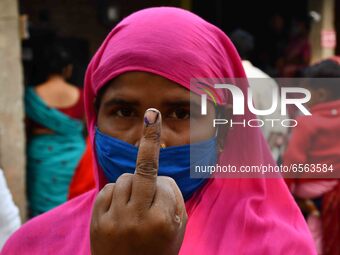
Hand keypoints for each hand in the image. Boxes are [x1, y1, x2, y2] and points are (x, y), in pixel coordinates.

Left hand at [90, 108, 186, 254]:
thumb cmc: (158, 250)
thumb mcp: (177, 229)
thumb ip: (173, 199)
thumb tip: (158, 173)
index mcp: (161, 223)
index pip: (166, 184)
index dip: (167, 189)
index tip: (164, 187)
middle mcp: (136, 219)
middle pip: (143, 171)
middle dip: (150, 141)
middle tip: (153, 113)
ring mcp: (114, 220)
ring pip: (124, 178)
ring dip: (132, 184)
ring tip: (134, 205)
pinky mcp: (97, 220)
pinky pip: (108, 189)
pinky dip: (116, 193)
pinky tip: (120, 209)